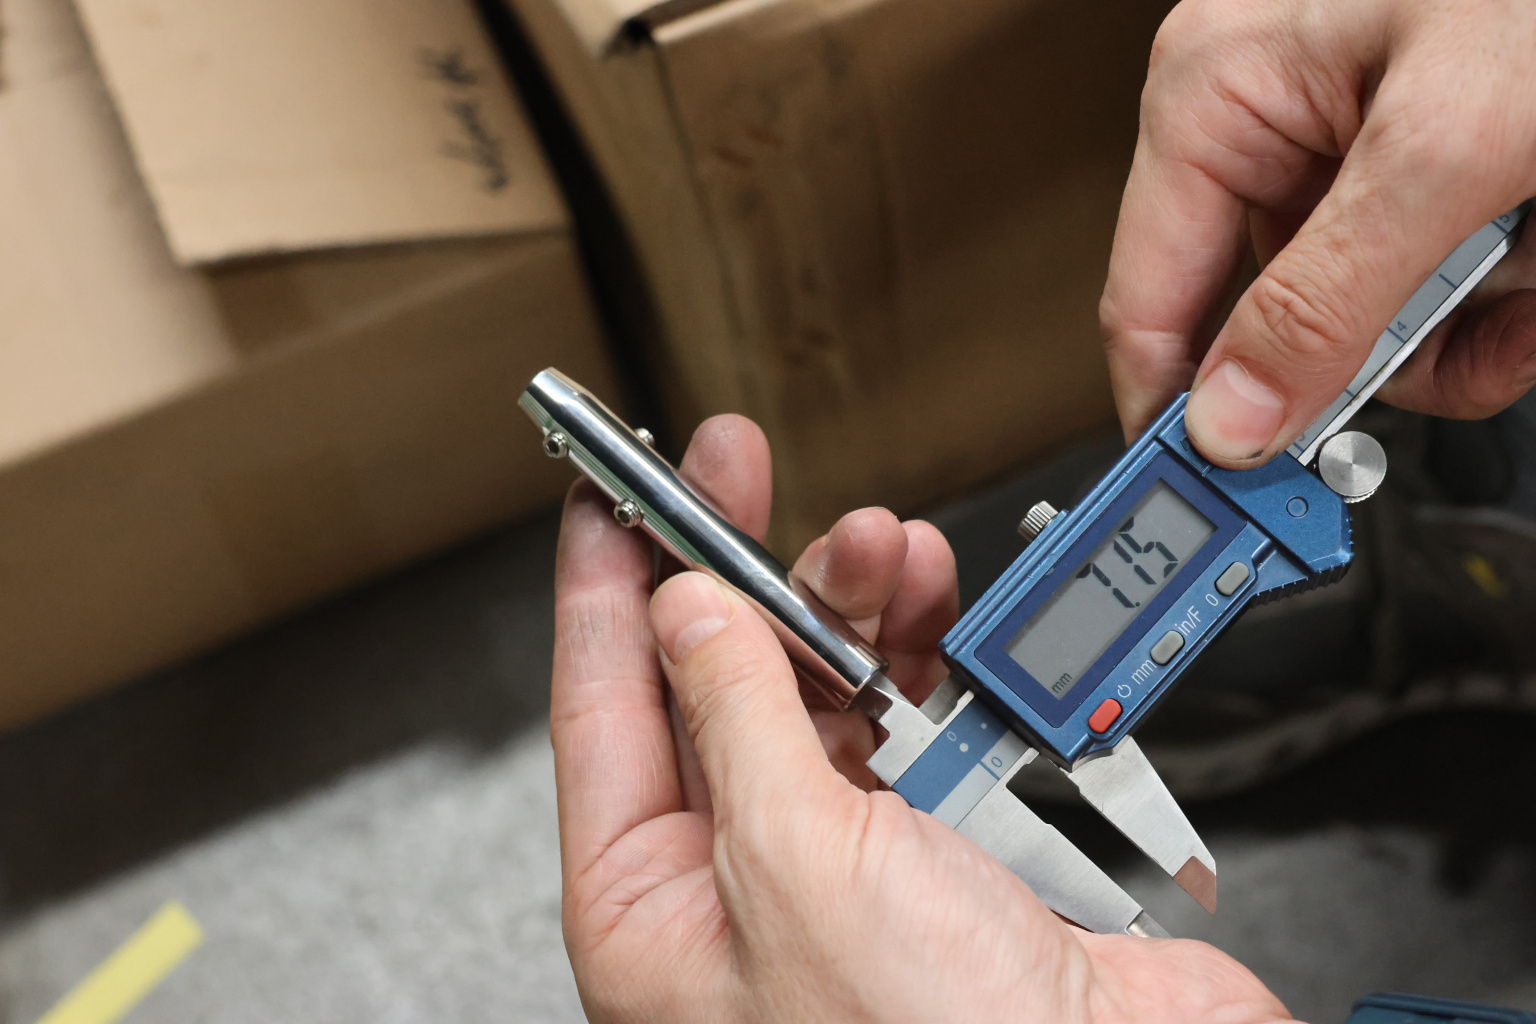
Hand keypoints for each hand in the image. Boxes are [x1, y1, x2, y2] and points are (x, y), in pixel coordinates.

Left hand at [551, 413, 1299, 1022]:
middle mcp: (743, 886)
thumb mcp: (798, 865)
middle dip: (737, 573)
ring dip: (845, 602)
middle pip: (714, 684)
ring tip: (874, 544)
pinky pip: (914, 716)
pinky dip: (924, 652)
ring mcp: (848, 863)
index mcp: (658, 912)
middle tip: (733, 473)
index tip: (606, 499)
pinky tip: (930, 605)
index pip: (601, 714)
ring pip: (822, 689)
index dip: (603, 591)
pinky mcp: (948, 845)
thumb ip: (738, 718)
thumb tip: (691, 613)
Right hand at [1101, 0, 1535, 465]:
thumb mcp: (1444, 148)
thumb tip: (1232, 417)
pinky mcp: (1423, 170)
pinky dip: (1506, 298)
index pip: (1147, 300)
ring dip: (1467, 324)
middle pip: (1273, 324)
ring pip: (1363, 321)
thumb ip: (1326, 299)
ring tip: (1529, 264)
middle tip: (1462, 339)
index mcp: (1215, 93)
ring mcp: (1348, 151)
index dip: (1177, 413)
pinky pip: (1432, 287)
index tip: (1216, 506)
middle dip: (1383, 352)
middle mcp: (1266, 124)